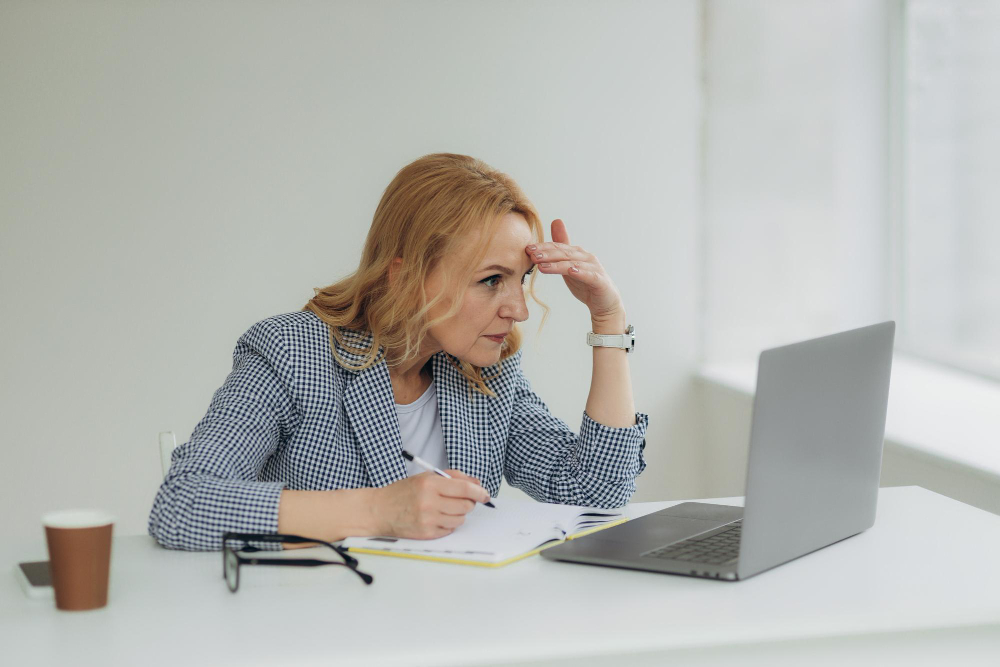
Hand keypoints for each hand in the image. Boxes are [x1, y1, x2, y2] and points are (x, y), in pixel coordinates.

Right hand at [370, 469, 490, 538]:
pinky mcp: (426, 534)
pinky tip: (436, 518)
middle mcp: (429, 502)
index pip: (464, 489)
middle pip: (465, 506)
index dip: (479, 492)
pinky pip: (449, 530)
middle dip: (468, 503)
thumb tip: (476, 484)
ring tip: (445, 508)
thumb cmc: (403, 492)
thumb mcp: (426, 476)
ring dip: (458, 514)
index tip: (485, 494)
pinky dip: (448, 524)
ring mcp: (428, 520)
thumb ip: (453, 477)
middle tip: (460, 500)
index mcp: (430, 484)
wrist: (379, 511)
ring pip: (460, 519)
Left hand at [526, 219, 625, 330]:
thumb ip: (560, 249)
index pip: (557, 247)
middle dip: (547, 254)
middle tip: (532, 255)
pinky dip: (580, 272)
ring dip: (557, 264)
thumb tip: (555, 222)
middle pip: (564, 253)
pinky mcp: (599, 280)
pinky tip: (571, 271)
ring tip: (542, 266)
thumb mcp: (568, 266)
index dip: (543, 247)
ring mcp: (594, 268)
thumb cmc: (585, 283)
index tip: (528, 248)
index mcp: (577, 253)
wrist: (604, 303)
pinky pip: (589, 275)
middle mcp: (586, 257)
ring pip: (573, 264)